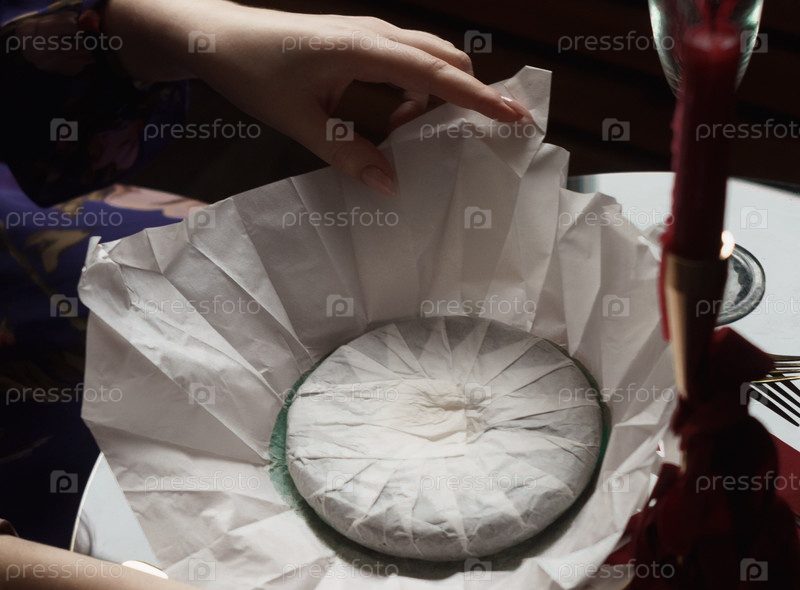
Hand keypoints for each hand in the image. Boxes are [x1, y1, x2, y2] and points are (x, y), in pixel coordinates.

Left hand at [105, 0, 529, 193]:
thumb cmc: (255, 72)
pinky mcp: (359, 43)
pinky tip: (398, 120)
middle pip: (445, 59)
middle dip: (472, 94)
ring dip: (439, 95)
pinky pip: (405, 64)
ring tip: (427, 137)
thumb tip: (393, 186)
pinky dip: (415, 91)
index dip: (479, 98)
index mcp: (365, 49)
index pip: (437, 74)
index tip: (516, 115)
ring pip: (427, 59)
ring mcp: (368, 35)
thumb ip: (348, 154)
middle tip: (489, 133)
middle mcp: (375, 34)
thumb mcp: (301, 123)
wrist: (218, 36)